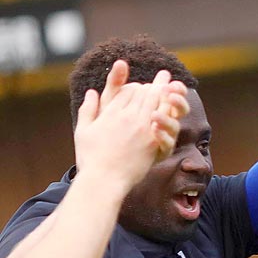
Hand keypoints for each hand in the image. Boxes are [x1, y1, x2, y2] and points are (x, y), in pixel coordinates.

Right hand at [73, 62, 187, 189]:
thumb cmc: (90, 158)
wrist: (103, 179)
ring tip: (172, 88)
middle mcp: (126, 117)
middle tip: (165, 77)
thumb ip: (89, 109)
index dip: (136, 86)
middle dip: (155, 84)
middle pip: (145, 93)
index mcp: (110, 113)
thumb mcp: (83, 130)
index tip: (142, 85)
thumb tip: (92, 92)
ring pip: (157, 103)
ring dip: (165, 94)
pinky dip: (169, 111)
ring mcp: (141, 128)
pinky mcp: (152, 141)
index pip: (127, 90)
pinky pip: (165, 121)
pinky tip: (174, 109)